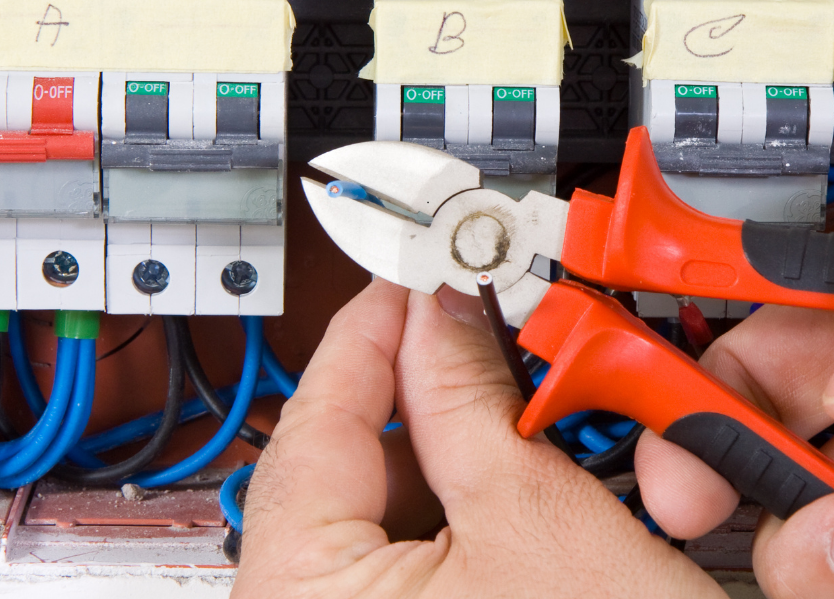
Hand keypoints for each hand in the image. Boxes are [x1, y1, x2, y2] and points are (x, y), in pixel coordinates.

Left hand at [234, 280, 723, 597]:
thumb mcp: (538, 520)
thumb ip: (471, 395)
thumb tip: (444, 311)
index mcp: (295, 591)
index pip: (316, 415)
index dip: (374, 323)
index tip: (413, 267)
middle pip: (346, 466)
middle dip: (428, 396)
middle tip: (488, 333)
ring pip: (384, 520)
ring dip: (457, 461)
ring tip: (527, 424)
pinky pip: (411, 571)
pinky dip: (466, 526)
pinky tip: (525, 501)